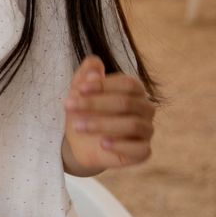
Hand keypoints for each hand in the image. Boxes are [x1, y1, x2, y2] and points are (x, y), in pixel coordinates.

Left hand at [62, 55, 154, 174]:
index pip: (127, 83)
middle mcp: (145, 108)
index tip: (79, 89)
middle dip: (95, 104)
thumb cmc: (85, 112)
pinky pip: (140, 149)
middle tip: (69, 106)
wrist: (80, 143)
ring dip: (102, 124)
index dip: (103, 85)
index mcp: (135, 91)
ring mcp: (146, 130)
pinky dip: (120, 145)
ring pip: (132, 124)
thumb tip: (94, 65)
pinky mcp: (143, 151)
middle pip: (127, 102)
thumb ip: (86, 75)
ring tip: (78, 126)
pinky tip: (102, 144)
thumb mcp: (79, 91)